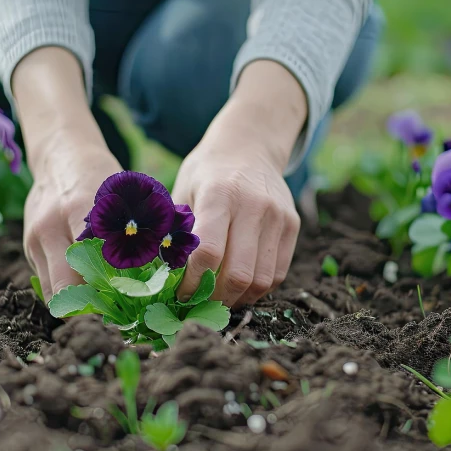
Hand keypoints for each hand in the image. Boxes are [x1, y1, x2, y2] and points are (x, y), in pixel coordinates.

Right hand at [23, 146, 121, 300]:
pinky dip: (66, 290)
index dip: (112, 286)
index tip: (133, 300)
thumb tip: (159, 267)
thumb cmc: (98, 176)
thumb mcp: (120, 194)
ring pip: (52, 292)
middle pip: (66, 285)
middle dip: (91, 305)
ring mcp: (34, 239)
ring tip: (102, 306)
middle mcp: (50, 227)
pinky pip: (46, 282)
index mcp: (78, 209)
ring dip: (76, 303)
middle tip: (116, 312)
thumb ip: (132, 228)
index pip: (93, 260)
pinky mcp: (28, 248)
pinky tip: (87, 289)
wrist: (59, 156)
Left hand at [172, 140, 299, 306]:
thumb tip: (158, 276)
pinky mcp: (293, 225)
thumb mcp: (181, 190)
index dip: (192, 283)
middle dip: (216, 298)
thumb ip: (173, 230)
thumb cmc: (206, 173)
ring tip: (219, 298)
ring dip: (238, 299)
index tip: (180, 294)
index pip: (208, 253)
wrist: (248, 146)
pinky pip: (278, 274)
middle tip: (199, 304)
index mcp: (219, 195)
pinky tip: (239, 287)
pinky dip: (257, 290)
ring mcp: (278, 216)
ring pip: (262, 281)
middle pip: (239, 274)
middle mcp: (253, 206)